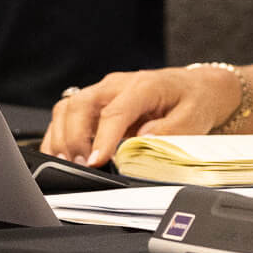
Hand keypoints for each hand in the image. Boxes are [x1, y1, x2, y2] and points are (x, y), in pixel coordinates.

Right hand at [41, 67, 235, 166]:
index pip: (115, 112)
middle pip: (81, 106)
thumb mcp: (193, 118)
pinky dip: (58, 136)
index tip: (95, 162)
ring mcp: (103, 92)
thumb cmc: (193, 101)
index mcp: (143, 86)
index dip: (103, 138)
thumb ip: (169, 130)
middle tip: (81, 167)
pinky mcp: (95, 103)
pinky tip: (62, 156)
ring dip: (62, 138)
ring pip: (67, 108)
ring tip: (69, 165)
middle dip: (74, 139)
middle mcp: (117, 85)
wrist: (194, 87)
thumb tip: (142, 140)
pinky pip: (66, 115)